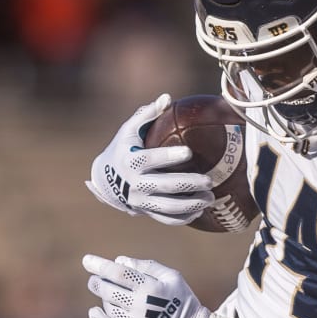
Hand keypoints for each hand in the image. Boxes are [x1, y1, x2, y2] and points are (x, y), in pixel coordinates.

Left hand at [83, 254, 210, 317]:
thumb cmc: (182, 300)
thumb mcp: (172, 277)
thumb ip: (146, 266)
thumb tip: (119, 261)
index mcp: (151, 288)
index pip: (119, 274)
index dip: (100, 265)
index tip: (87, 260)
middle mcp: (141, 307)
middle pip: (108, 291)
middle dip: (97, 282)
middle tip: (95, 280)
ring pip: (108, 308)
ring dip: (105, 299)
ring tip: (110, 297)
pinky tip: (95, 312)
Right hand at [85, 94, 214, 225]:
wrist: (106, 181)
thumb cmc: (123, 149)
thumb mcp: (128, 131)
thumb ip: (147, 115)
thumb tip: (167, 98)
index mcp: (131, 162)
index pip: (150, 160)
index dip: (169, 157)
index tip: (189, 152)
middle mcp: (135, 184)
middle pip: (165, 187)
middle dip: (188, 185)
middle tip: (209, 181)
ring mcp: (141, 201)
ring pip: (168, 207)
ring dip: (191, 205)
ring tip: (210, 198)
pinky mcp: (146, 212)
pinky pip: (166, 219)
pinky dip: (183, 218)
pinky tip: (199, 211)